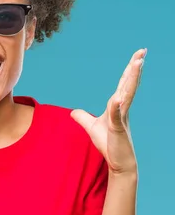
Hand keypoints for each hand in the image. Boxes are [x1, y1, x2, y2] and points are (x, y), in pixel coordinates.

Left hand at [71, 48, 146, 174]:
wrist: (118, 163)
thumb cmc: (109, 144)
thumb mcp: (91, 127)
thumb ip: (83, 118)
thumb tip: (73, 112)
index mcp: (117, 106)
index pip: (124, 84)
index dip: (129, 70)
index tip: (138, 56)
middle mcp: (122, 109)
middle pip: (129, 84)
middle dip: (135, 68)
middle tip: (142, 52)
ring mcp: (122, 119)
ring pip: (127, 95)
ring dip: (132, 79)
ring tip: (137, 64)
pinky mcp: (118, 129)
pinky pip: (116, 115)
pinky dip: (117, 106)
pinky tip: (118, 98)